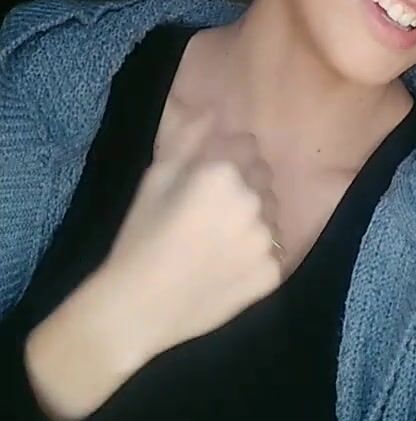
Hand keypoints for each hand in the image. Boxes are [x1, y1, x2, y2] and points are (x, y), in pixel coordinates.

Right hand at [106, 120, 282, 358]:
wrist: (138, 308)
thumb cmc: (139, 238)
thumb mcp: (155, 179)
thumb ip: (187, 140)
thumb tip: (210, 112)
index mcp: (223, 172)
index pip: (246, 146)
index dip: (226, 161)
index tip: (206, 181)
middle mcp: (253, 201)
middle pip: (262, 177)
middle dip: (243, 187)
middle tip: (210, 214)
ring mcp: (267, 240)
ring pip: (271, 215)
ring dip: (253, 220)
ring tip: (217, 242)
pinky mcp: (273, 274)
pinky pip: (272, 252)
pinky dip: (255, 256)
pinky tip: (225, 267)